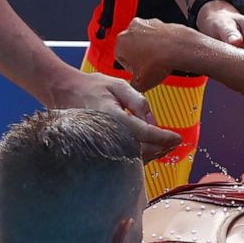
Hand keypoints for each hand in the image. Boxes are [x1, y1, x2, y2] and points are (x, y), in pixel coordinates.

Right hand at [48, 70, 180, 161]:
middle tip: (175, 142)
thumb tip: (153, 122)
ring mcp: (102, 145)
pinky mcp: (101, 150)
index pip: (144, 132)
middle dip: (161, 147)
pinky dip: (140, 155)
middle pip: (142, 150)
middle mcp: (107, 134)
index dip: (164, 137)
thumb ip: (138, 102)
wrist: (65, 93)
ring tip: (166, 145)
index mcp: (113, 116)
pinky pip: (124, 158)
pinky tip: (150, 148)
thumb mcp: (118, 85)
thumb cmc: (93, 87)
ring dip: (153, 153)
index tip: (178, 138)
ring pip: (133, 158)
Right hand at [115, 18, 181, 91]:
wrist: (178, 50)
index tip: (135, 72)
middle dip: (138, 57)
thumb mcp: (139, 83)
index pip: (119, 56)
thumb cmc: (159, 62)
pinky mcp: (160, 23)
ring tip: (156, 62)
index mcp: (121, 41)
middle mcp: (132, 29)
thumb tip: (132, 88)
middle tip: (146, 68)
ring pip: (143, 39)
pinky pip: (156, 35)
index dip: (128, 67)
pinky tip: (164, 55)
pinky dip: (159, 43)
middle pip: (131, 46)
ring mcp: (147, 24)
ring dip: (148, 49)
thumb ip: (131, 85)